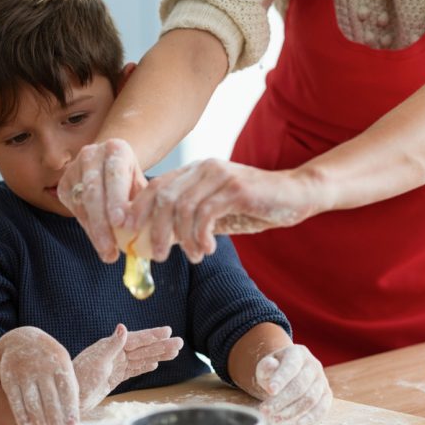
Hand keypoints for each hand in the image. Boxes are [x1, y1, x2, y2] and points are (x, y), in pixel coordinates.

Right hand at [0, 327, 78, 424]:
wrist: (19, 341)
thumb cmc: (48, 359)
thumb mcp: (62, 363)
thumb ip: (70, 385)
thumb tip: (75, 413)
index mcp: (59, 363)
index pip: (67, 391)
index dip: (70, 410)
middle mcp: (42, 368)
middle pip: (50, 400)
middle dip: (55, 419)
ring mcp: (24, 373)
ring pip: (33, 403)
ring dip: (39, 422)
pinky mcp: (10, 380)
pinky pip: (16, 402)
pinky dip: (22, 419)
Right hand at [58, 138, 146, 262]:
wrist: (109, 167)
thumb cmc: (131, 180)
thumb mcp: (141, 186)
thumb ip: (145, 205)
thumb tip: (153, 234)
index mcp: (116, 149)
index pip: (115, 175)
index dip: (117, 200)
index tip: (121, 223)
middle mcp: (91, 154)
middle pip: (94, 191)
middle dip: (102, 222)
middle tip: (110, 247)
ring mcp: (74, 169)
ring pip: (82, 203)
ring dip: (95, 231)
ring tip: (107, 252)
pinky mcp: (64, 184)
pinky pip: (75, 210)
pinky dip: (88, 228)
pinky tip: (99, 242)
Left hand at [73, 324, 182, 410]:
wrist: (70, 398)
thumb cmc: (79, 379)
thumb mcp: (97, 361)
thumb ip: (112, 345)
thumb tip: (123, 327)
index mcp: (110, 346)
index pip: (136, 339)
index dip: (152, 335)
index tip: (168, 331)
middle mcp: (114, 354)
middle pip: (143, 348)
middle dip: (161, 346)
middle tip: (180, 343)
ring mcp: (115, 366)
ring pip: (141, 359)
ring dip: (158, 355)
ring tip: (174, 352)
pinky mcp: (114, 377)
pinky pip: (133, 370)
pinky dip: (145, 366)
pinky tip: (155, 364)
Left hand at [125, 158, 317, 262]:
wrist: (296, 194)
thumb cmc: (255, 205)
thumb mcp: (217, 213)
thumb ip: (191, 221)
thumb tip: (159, 240)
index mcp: (194, 171)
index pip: (155, 187)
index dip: (136, 209)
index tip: (128, 233)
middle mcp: (203, 168)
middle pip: (163, 198)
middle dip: (154, 230)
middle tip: (157, 255)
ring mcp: (220, 176)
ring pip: (182, 208)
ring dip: (182, 239)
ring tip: (192, 256)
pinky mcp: (236, 188)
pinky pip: (205, 214)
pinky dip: (200, 236)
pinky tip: (207, 250)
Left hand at [254, 344, 331, 424]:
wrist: (288, 373)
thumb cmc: (275, 370)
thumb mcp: (266, 366)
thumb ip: (266, 367)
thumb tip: (270, 365)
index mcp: (297, 353)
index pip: (291, 366)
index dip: (281, 378)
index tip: (271, 390)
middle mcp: (313, 365)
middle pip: (300, 385)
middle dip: (281, 400)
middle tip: (265, 411)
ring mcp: (322, 379)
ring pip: (310, 398)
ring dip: (292, 411)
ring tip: (275, 420)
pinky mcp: (327, 394)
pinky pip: (323, 407)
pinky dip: (312, 418)